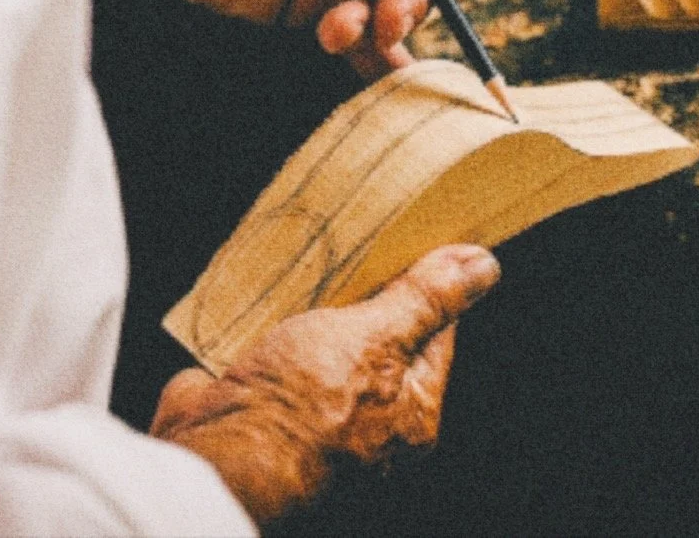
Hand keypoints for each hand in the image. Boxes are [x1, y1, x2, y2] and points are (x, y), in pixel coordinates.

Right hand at [149, 245, 499, 525]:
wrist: (216, 456)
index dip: (430, 287)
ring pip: (326, 343)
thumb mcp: (377, 338)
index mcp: (411, 414)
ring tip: (312, 265)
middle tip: (359, 247)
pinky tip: (270, 292)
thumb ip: (426, 302)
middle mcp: (368, 422)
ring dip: (317, 306)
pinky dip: (274, 322)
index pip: (437, 336)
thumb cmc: (301, 412)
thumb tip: (482, 268)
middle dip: (366, 293)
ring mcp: (314, 414)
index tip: (420, 243)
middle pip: (379, 337)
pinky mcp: (265, 401)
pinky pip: (279, 350)